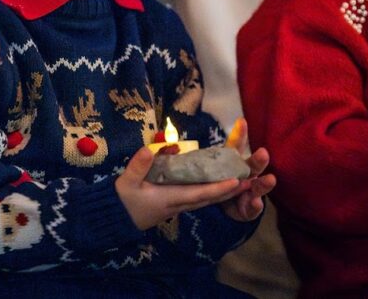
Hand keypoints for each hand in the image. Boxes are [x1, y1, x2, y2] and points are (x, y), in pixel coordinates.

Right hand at [115, 147, 243, 229]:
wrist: (117, 219)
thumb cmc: (123, 200)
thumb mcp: (127, 182)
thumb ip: (138, 166)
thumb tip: (148, 149)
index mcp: (171, 198)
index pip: (201, 194)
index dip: (219, 188)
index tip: (237, 181)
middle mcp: (179, 203)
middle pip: (210, 198)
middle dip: (230, 190)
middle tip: (250, 180)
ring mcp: (178, 205)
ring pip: (206, 199)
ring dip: (224, 191)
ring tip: (240, 181)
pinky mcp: (174, 203)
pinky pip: (198, 198)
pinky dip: (211, 192)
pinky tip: (217, 184)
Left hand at [221, 118, 275, 221]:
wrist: (226, 209)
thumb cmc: (226, 183)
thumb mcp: (222, 164)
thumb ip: (232, 145)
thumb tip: (242, 120)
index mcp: (239, 162)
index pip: (238, 147)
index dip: (240, 135)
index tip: (241, 122)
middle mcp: (248, 176)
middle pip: (254, 167)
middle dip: (259, 161)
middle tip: (263, 153)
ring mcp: (250, 193)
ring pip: (258, 188)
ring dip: (264, 184)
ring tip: (269, 179)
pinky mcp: (249, 210)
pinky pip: (252, 209)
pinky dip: (254, 206)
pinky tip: (256, 202)